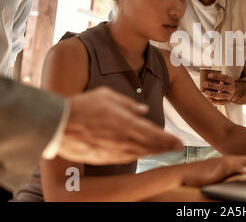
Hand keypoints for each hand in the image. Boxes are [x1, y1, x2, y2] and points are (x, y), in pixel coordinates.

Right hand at [58, 87, 182, 164]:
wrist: (57, 124)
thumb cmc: (81, 106)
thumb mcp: (107, 96)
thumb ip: (128, 104)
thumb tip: (143, 110)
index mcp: (125, 123)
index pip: (154, 134)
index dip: (169, 140)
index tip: (180, 143)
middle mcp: (122, 140)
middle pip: (150, 147)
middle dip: (166, 148)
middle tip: (177, 148)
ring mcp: (112, 151)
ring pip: (139, 154)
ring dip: (153, 152)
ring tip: (163, 150)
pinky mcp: (103, 157)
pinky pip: (124, 158)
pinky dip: (136, 155)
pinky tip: (141, 153)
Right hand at [180, 155, 245, 186]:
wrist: (186, 174)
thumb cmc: (201, 177)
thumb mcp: (221, 177)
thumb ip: (232, 177)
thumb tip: (243, 181)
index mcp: (232, 162)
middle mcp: (231, 159)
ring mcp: (226, 162)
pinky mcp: (220, 166)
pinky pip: (234, 166)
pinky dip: (242, 168)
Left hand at [202, 73, 235, 104]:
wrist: (232, 92)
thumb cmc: (224, 83)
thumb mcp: (223, 78)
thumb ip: (217, 76)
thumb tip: (204, 72)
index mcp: (230, 81)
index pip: (224, 78)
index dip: (216, 76)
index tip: (208, 75)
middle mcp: (232, 88)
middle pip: (222, 87)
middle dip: (212, 85)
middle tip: (204, 83)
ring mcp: (230, 96)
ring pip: (222, 96)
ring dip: (213, 94)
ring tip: (206, 92)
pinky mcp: (227, 101)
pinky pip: (221, 102)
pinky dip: (215, 101)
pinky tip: (209, 99)